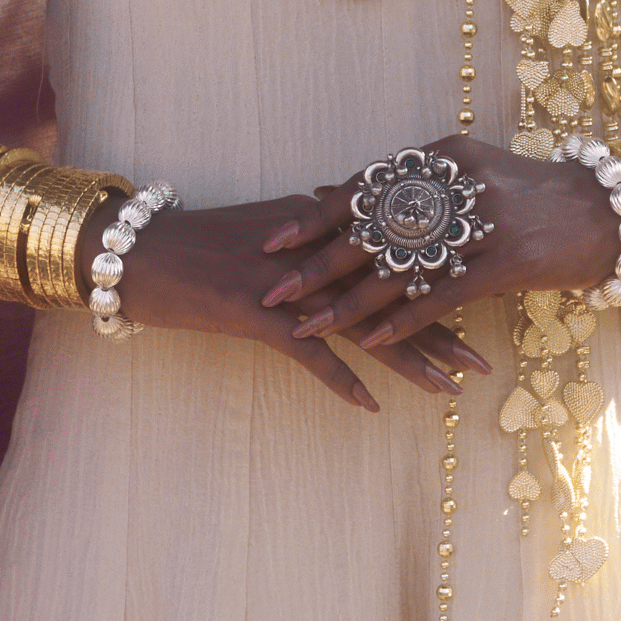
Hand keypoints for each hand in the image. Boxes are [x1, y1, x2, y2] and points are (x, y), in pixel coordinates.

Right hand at [98, 192, 493, 413]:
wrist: (137, 250)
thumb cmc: (195, 242)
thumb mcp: (263, 227)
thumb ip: (309, 224)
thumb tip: (343, 213)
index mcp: (321, 226)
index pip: (393, 256)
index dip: (440, 282)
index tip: (482, 304)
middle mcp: (314, 252)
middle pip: (392, 292)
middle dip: (442, 328)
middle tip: (483, 363)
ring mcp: (288, 285)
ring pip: (363, 325)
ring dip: (409, 360)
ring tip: (449, 389)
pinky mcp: (257, 314)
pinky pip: (309, 354)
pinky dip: (340, 379)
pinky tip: (371, 407)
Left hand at [259, 136, 620, 357]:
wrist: (609, 211)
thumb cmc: (535, 195)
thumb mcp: (475, 175)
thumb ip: (419, 186)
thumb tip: (348, 197)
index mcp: (443, 157)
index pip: (365, 187)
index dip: (317, 216)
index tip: (273, 238)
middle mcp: (457, 184)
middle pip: (372, 229)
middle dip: (317, 265)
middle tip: (271, 289)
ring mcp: (482, 222)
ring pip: (400, 268)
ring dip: (349, 303)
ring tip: (307, 327)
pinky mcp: (506, 261)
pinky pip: (443, 295)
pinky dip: (403, 319)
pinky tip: (371, 341)